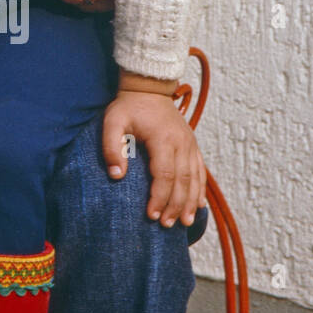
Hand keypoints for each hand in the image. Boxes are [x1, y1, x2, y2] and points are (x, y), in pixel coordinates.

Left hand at [102, 80, 206, 227]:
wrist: (149, 88)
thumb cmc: (128, 106)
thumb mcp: (113, 121)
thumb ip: (111, 146)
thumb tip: (116, 176)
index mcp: (163, 139)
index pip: (164, 175)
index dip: (159, 197)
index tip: (151, 214)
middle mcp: (181, 143)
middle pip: (182, 182)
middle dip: (175, 206)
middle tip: (166, 225)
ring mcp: (190, 144)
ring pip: (195, 179)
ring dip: (190, 202)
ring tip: (184, 223)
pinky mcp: (192, 145)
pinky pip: (200, 171)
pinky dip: (200, 190)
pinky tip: (198, 205)